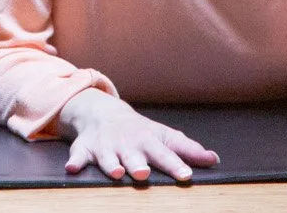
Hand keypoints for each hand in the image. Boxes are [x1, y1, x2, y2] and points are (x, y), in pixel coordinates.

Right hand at [58, 89, 218, 181]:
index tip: (185, 175)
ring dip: (110, 163)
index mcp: (148, 140)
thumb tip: (214, 160)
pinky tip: (72, 168)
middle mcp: (127, 142)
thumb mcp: (164, 136)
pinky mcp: (85, 148)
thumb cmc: (140, 131)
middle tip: (143, 174)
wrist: (103, 112)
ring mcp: (105, 145)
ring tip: (115, 172)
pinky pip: (78, 154)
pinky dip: (75, 160)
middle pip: (134, 154)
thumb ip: (187, 149)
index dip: (175, 164)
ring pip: (107, 156)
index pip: (165, 153)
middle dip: (138, 164)